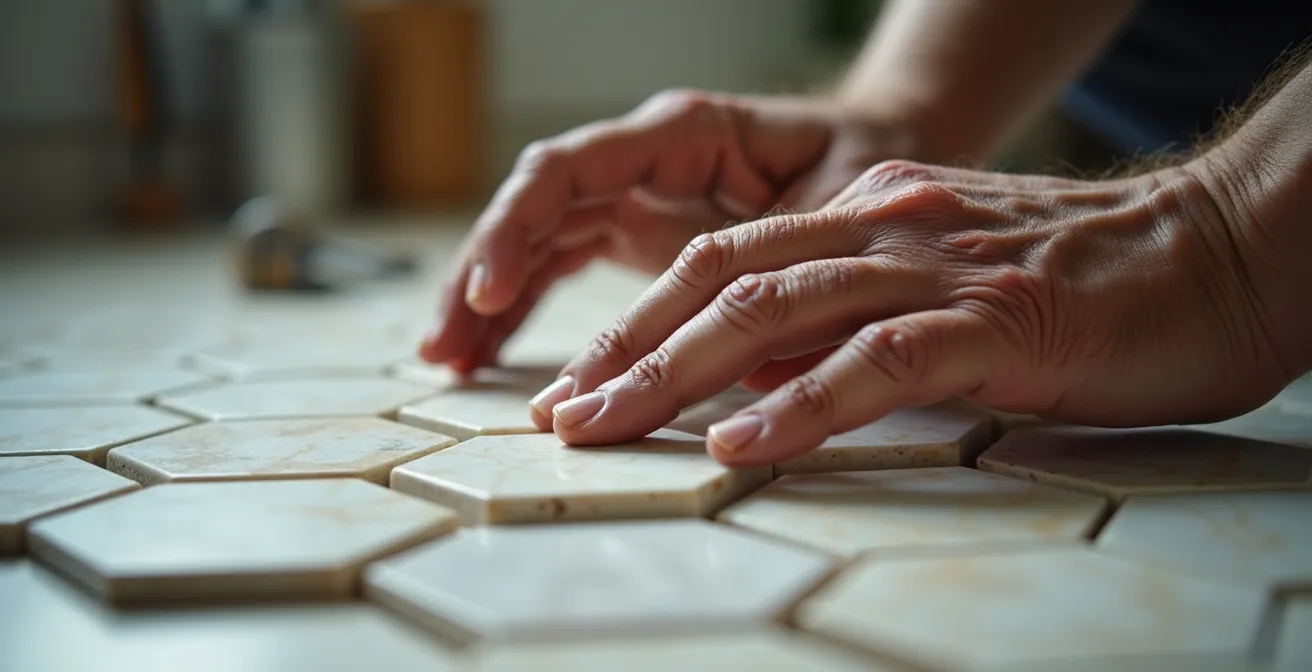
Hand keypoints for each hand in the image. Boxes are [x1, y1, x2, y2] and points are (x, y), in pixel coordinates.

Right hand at [418, 89, 918, 373]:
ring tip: (447, 365)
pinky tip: (486, 354)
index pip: (569, 169)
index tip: (490, 289)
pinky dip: (520, 309)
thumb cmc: (862, 165)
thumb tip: (749, 348)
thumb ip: (794, 252)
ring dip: (485, 300)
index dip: (517, 225)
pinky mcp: (632, 234)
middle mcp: (640, 162)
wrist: (876, 158)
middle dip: (480, 272)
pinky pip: (556, 266)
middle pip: (532, 207)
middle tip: (444, 344)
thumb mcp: (843, 199)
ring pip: (533, 240)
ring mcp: (630, 197)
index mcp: (680, 134)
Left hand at [533, 158, 1299, 465]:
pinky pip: (878, 362)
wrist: (1215, 250)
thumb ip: (855, 315)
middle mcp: (882, 230)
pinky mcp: (994, 321)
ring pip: (775, 313)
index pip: (725, 264)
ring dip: (677, 373)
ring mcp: (935, 270)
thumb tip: (766, 374)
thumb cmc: (1082, 283)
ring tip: (605, 428)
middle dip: (628, 348)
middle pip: (722, 281)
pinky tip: (738, 441)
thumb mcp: (943, 285)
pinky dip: (800, 404)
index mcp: (865, 218)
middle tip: (557, 412)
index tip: (581, 382)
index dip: (641, 322)